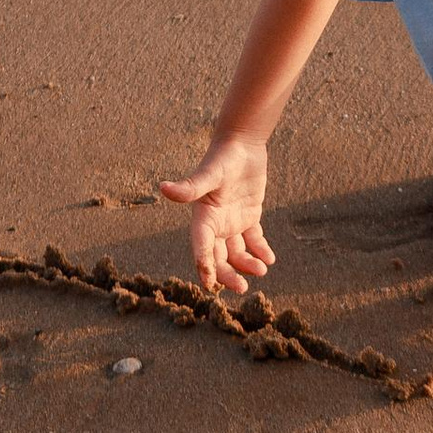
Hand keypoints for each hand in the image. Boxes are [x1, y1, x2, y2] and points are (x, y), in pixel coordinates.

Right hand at [158, 134, 273, 293]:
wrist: (242, 143)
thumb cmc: (222, 157)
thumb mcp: (209, 174)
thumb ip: (189, 187)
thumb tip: (162, 188)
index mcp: (203, 217)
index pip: (201, 247)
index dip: (204, 266)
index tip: (209, 285)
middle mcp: (215, 223)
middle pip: (219, 256)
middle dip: (228, 274)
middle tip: (242, 288)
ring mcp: (232, 221)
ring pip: (238, 252)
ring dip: (247, 264)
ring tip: (262, 269)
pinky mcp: (249, 216)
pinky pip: (254, 240)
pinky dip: (261, 250)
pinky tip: (270, 258)